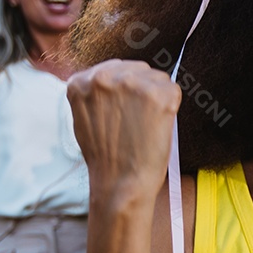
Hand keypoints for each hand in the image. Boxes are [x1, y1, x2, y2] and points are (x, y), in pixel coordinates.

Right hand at [67, 60, 181, 206]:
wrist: (120, 183)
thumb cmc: (105, 157)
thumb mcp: (83, 118)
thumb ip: (94, 94)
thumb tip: (114, 78)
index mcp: (80, 82)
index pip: (114, 69)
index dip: (125, 91)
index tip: (126, 109)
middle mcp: (103, 76)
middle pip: (137, 69)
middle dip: (142, 90)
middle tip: (137, 121)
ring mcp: (131, 83)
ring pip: (157, 78)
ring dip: (156, 98)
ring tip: (145, 125)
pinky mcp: (157, 94)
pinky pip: (172, 90)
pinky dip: (171, 108)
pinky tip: (157, 125)